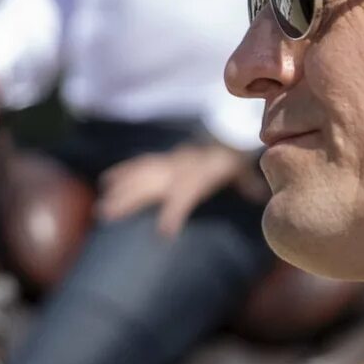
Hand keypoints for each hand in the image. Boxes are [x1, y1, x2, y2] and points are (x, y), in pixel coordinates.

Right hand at [97, 142, 253, 236]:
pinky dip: (122, 173)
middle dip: (128, 200)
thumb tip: (262, 195)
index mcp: (200, 173)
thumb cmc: (235, 158)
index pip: (184, 193)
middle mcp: (180, 167)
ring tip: (102, 208)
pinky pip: (140, 165)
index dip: (173, 211)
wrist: (230, 131)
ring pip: (140, 176)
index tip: (162, 232)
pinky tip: (106, 183)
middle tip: (105, 215)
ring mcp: (169, 163)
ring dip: (119, 192)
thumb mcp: (243, 169)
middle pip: (150, 184)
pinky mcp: (164, 160)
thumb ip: (247, 183)